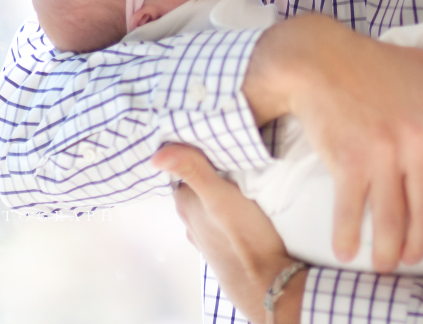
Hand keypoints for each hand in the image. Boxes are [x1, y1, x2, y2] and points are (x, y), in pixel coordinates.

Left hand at [151, 143, 304, 323]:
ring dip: (216, 195)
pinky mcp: (220, 250)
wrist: (266, 283)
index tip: (210, 140)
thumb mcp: (219, 195)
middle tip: (228, 156)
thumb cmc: (243, 236)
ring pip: (206, 206)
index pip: (183, 167)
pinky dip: (224, 215)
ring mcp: (204, 238)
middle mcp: (189, 220)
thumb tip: (155, 154)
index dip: (195, 152)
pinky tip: (239, 212)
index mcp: (186, 202)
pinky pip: (218, 224)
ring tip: (237, 181)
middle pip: (193, 186)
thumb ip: (192, 170)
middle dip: (205, 172)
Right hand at [243, 14, 422, 270]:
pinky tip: (345, 250)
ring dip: (390, 250)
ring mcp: (382, 154)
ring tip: (385, 263)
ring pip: (393, 218)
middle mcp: (416, 141)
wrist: (318, 58)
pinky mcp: (349, 162)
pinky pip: (352, 210)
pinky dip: (348, 235)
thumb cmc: (370, 60)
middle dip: (421, 242)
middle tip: (412, 257)